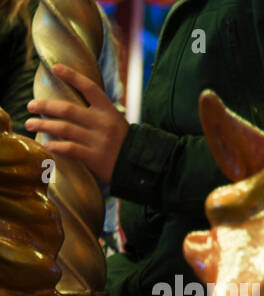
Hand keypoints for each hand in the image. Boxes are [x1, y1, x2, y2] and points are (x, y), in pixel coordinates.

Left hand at [26, 64, 127, 185]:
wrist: (142, 168)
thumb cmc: (126, 145)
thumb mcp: (117, 124)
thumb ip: (98, 114)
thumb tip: (71, 108)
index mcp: (109, 112)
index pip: (89, 88)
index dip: (72, 76)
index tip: (56, 68)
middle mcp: (102, 123)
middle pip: (67, 109)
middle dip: (44, 106)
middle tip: (30, 106)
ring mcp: (98, 141)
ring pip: (63, 128)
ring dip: (43, 125)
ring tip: (30, 124)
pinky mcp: (95, 158)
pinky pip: (70, 149)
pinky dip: (55, 146)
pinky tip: (47, 145)